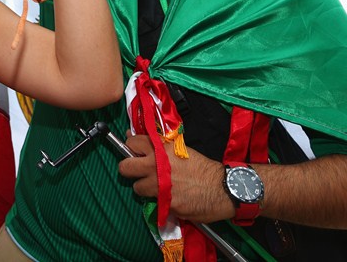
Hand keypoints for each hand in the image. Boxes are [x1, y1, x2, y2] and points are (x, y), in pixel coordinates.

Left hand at [117, 134, 233, 222]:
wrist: (221, 188)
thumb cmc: (203, 167)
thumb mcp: (181, 149)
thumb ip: (160, 147)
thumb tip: (140, 142)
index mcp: (161, 149)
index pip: (132, 143)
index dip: (132, 148)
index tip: (135, 152)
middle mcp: (156, 166)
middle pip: (125, 167)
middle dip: (129, 169)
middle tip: (138, 171)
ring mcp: (158, 185)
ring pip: (136, 187)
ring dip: (144, 187)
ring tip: (157, 187)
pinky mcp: (163, 203)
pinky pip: (152, 201)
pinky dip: (159, 200)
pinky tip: (170, 197)